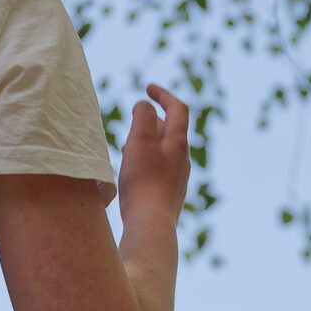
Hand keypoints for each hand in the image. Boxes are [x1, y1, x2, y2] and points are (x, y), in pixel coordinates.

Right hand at [116, 84, 190, 223]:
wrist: (151, 223)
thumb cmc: (144, 181)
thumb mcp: (140, 140)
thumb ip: (143, 116)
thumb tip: (145, 105)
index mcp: (178, 142)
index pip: (178, 108)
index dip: (164, 94)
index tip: (148, 87)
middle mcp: (182, 159)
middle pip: (172, 130)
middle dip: (152, 120)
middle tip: (134, 120)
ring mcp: (177, 177)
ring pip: (163, 151)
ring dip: (147, 142)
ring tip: (127, 146)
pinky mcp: (169, 194)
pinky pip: (159, 169)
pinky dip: (146, 161)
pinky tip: (131, 171)